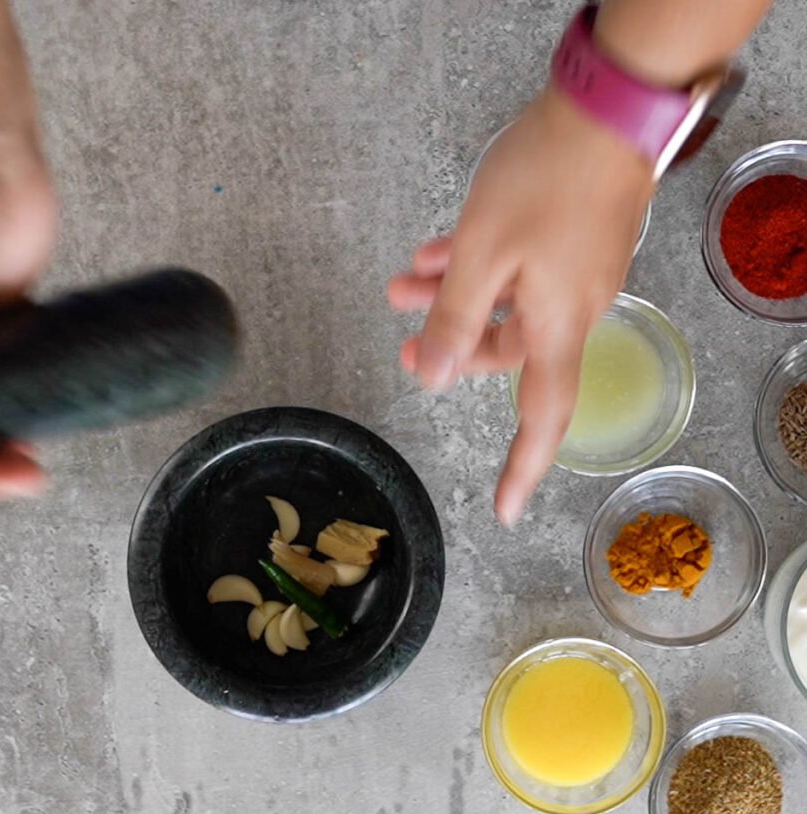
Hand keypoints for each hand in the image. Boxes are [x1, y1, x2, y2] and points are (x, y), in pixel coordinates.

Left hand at [389, 88, 654, 524]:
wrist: (610, 103)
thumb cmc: (546, 180)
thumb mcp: (484, 253)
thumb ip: (456, 319)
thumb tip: (435, 378)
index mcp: (559, 326)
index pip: (542, 417)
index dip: (523, 468)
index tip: (504, 511)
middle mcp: (572, 309)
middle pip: (508, 352)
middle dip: (452, 347)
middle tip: (404, 338)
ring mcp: (573, 271)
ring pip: (503, 303)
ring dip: (452, 297)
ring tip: (402, 284)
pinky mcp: (570, 237)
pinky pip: (516, 268)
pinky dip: (476, 267)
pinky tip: (436, 253)